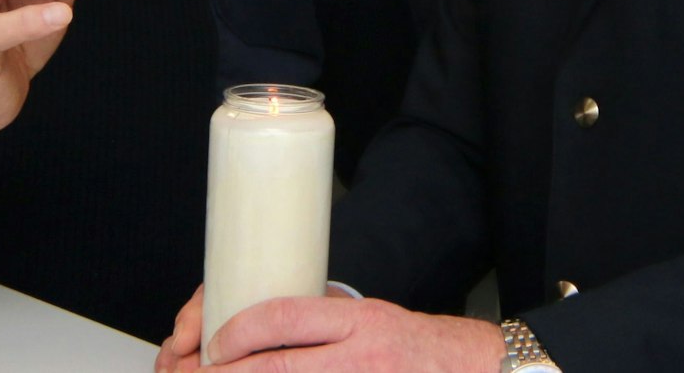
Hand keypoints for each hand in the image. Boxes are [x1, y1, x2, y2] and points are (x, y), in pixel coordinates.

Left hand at [161, 292, 502, 371]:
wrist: (468, 372)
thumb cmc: (412, 346)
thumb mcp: (367, 317)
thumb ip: (320, 322)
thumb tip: (256, 327)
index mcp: (358, 322)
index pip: (283, 318)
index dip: (239, 332)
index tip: (214, 344)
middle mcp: (360, 357)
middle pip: (277, 368)